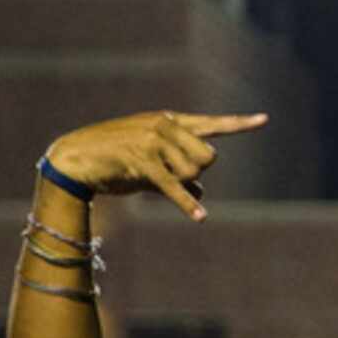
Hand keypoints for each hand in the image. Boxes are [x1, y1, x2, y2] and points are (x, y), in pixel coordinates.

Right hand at [42, 110, 268, 220]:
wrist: (73, 157)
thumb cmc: (114, 160)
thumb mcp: (151, 164)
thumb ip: (179, 176)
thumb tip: (202, 197)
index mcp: (169, 121)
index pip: (211, 123)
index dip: (239, 124)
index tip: (264, 120)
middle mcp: (165, 126)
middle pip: (208, 157)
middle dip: (197, 174)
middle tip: (172, 177)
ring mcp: (153, 141)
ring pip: (194, 172)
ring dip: (181, 186)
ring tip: (155, 181)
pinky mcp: (142, 161)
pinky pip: (174, 186)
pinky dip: (186, 203)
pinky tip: (199, 217)